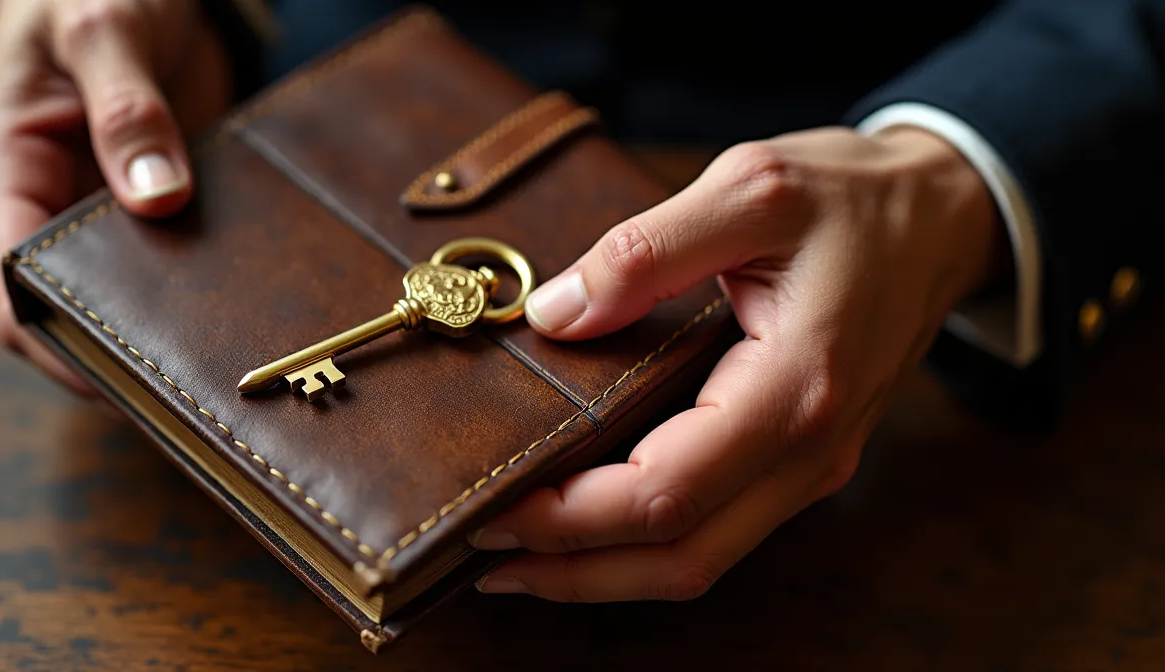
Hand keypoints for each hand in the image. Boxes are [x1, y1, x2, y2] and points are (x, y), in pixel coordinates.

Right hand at [0, 0, 232, 395]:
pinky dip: (201, 269)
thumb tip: (156, 197)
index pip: (15, 284)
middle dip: (125, 340)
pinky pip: (173, 243)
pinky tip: (248, 291)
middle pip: (74, 297)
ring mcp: (105, 194)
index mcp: (8, 164)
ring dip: (171, 309)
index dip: (61, 341)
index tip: (124, 377)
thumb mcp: (102, 30)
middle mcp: (52, 192)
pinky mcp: (157, 185)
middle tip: (198, 377)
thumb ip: (125, 110)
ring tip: (232, 348)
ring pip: (128, 278)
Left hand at [470, 126, 1004, 600]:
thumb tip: (555, 315)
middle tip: (485, 557)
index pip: (666, 492)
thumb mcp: (750, 188)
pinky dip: (646, 542)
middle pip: (680, 556)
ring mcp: (811, 465)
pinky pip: (718, 529)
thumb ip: (647, 250)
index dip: (570, 518)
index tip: (495, 508)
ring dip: (606, 571)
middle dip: (574, 570)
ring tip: (521, 557)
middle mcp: (810, 450)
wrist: (945, 217)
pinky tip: (590, 524)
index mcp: (795, 388)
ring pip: (700, 558)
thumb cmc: (853, 197)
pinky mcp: (800, 461)